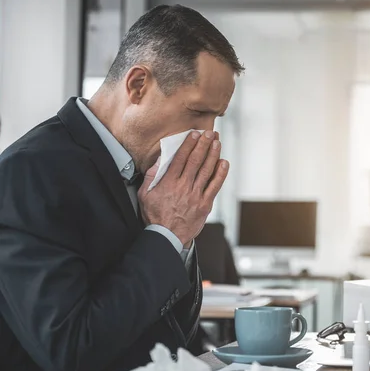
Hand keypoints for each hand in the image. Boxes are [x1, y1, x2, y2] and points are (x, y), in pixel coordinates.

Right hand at [138, 130, 228, 244]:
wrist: (167, 237)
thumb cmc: (155, 216)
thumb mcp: (145, 195)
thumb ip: (152, 176)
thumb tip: (160, 160)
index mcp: (168, 183)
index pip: (181, 158)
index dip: (189, 144)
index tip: (195, 134)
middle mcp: (184, 187)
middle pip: (196, 161)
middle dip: (204, 145)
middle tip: (210, 133)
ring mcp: (196, 195)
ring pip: (206, 170)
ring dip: (213, 154)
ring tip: (217, 142)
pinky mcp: (205, 204)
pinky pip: (215, 186)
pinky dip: (220, 174)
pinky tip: (224, 163)